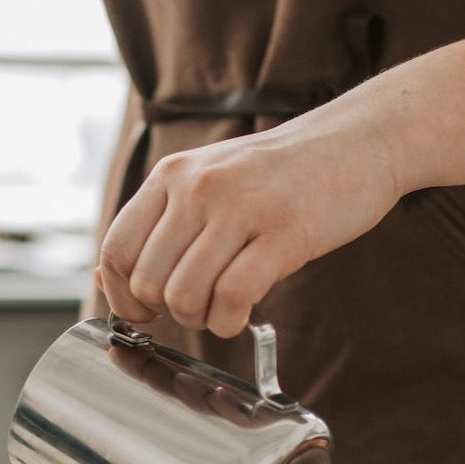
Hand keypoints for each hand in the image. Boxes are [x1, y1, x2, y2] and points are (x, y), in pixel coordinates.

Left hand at [96, 97, 402, 336]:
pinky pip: (232, 298)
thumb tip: (106, 284)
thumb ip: (162, 226)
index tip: (145, 311)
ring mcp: (241, 208)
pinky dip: (231, 321)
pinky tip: (244, 314)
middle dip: (169, 310)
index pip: (116, 250)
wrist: (358, 142)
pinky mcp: (283, 234)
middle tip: (200, 305)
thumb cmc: (280, 174)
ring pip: (185, 295)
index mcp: (172, 175)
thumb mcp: (210, 182)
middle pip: (149, 282)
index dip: (122, 295)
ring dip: (202, 319)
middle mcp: (198, 188)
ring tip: (225, 308)